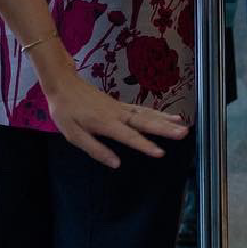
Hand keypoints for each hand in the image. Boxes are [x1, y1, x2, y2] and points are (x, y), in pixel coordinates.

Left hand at [32, 40, 188, 168]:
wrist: (62, 84)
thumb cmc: (65, 111)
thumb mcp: (73, 134)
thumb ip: (95, 149)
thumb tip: (116, 163)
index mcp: (105, 123)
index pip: (128, 136)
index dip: (144, 145)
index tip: (160, 152)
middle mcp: (116, 114)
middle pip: (144, 121)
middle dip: (165, 128)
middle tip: (183, 133)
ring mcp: (119, 107)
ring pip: (145, 114)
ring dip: (165, 119)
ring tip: (182, 125)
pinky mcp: (119, 104)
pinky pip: (141, 110)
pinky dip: (156, 113)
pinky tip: (166, 116)